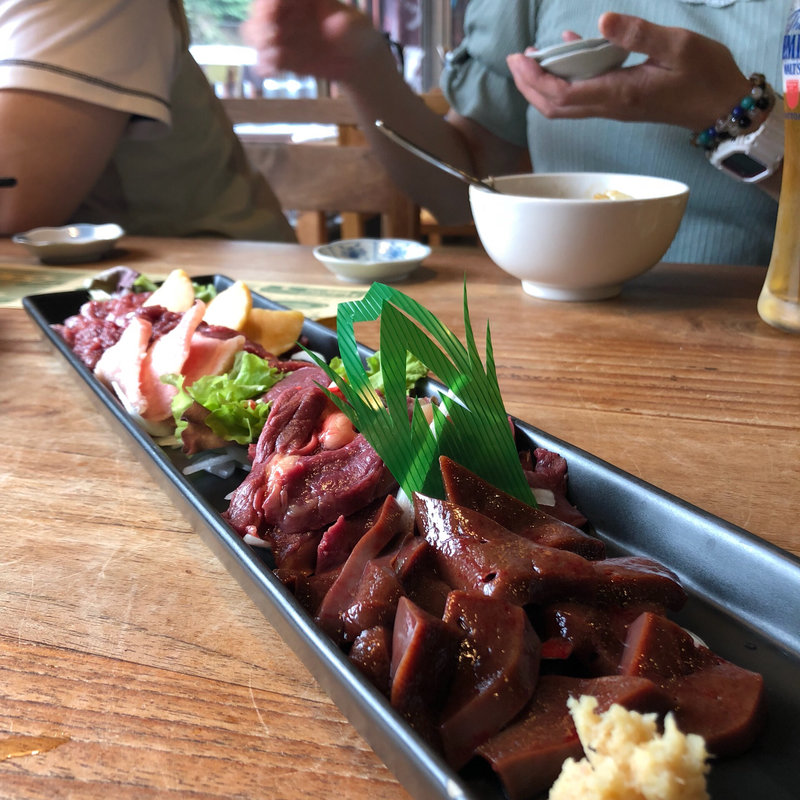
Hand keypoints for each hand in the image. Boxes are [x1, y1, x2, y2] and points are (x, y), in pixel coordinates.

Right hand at [243, 0, 380, 83]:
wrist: (355, 60)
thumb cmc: (358, 36)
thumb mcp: (358, 28)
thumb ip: (348, 25)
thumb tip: (337, 23)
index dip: (269, 3)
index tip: (271, 14)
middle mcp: (288, 12)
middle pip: (261, 11)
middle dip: (260, 24)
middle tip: (272, 39)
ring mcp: (282, 33)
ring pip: (256, 32)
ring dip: (258, 44)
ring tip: (274, 59)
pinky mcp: (282, 56)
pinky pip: (264, 58)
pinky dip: (264, 64)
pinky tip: (270, 72)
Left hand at [506, 12, 751, 131]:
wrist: (721, 106)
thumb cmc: (705, 76)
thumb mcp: (678, 46)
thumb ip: (639, 34)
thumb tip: (602, 20)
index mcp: (618, 94)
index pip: (563, 94)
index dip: (535, 79)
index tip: (519, 59)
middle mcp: (609, 105)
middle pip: (555, 106)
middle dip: (529, 85)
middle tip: (514, 59)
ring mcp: (613, 106)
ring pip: (566, 104)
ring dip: (543, 85)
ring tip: (529, 58)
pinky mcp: (620, 101)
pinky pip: (583, 94)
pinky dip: (567, 77)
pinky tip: (566, 51)